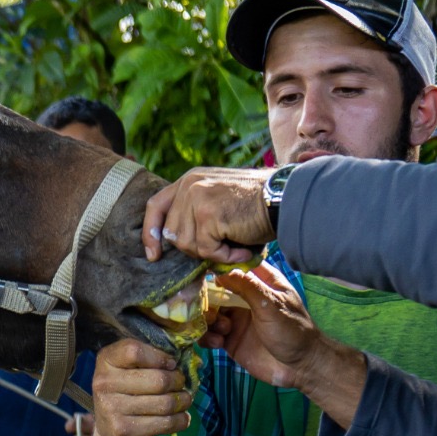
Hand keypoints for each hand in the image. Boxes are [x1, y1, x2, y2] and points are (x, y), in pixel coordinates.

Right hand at [86, 338, 188, 435]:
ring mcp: (111, 408)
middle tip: (180, 385)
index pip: (135, 351)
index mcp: (106, 361)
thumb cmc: (127, 394)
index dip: (161, 357)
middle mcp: (104, 383)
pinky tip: (179, 417)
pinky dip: (181, 420)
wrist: (110, 434)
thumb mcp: (129, 369)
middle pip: (158, 379)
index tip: (170, 364)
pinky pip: (166, 423)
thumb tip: (183, 358)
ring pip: (166, 403)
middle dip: (178, 381)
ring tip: (183, 400)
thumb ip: (150, 357)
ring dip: (183, 401)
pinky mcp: (123, 430)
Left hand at [142, 166, 277, 264]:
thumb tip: (176, 244)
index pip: (155, 206)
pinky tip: (242, 246)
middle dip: (196, 248)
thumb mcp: (219, 200)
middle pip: (173, 233)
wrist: (285, 199)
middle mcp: (189, 184)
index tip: (153, 254)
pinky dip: (225, 255)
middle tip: (224, 245)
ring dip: (213, 252)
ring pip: (187, 245)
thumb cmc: (258, 205)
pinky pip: (205, 250)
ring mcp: (197, 197)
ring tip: (236, 242)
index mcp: (189, 180)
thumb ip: (195, 214)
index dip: (151, 232)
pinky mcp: (207, 214)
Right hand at [194, 268, 370, 428]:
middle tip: (206, 307)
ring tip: (221, 328)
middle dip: (206, 298)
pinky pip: (209, 334)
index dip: (218, 266)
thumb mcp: (271, 305)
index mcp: (260, 283)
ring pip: (209, 312)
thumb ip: (248, 287)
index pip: (235, 266)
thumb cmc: (293, 331)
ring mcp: (236, 318)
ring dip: (207, 319)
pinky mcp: (229, 339)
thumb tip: (222, 270)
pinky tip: (218, 343)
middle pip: (215, 290)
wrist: (300, 368)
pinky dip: (207, 337)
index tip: (203, 271)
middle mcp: (245, 298)